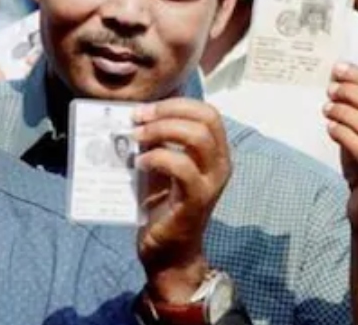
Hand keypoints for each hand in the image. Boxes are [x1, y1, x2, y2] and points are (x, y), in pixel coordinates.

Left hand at [132, 99, 231, 301]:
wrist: (169, 253)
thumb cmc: (163, 207)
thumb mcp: (162, 167)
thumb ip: (157, 142)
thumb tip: (137, 116)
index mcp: (216, 152)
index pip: (207, 112)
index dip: (175, 104)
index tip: (145, 110)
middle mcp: (221, 164)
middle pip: (206, 118)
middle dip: (168, 112)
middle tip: (137, 120)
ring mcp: (212, 182)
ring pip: (198, 137)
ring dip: (161, 130)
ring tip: (136, 138)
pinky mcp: (197, 200)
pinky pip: (182, 167)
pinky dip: (158, 157)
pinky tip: (140, 163)